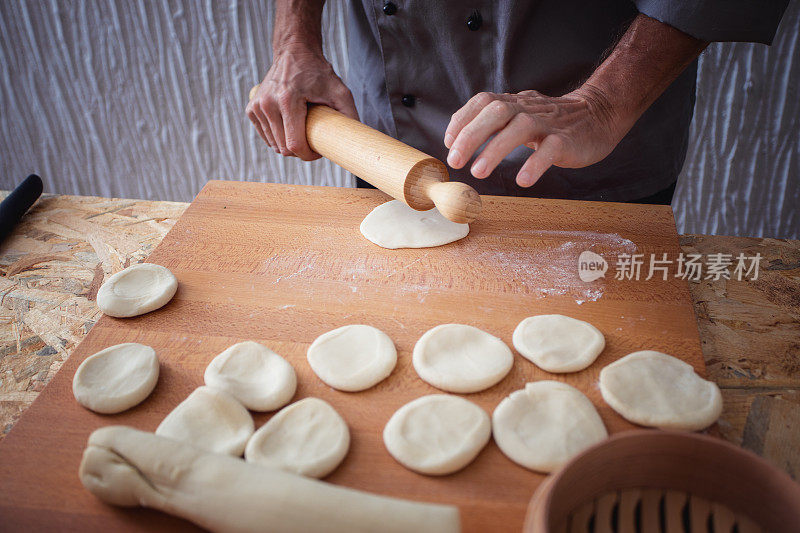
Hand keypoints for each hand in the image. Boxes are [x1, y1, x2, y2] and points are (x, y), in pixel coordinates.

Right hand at [246, 45, 356, 160]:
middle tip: (314, 140)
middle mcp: (267, 104)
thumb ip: (350, 115)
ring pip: (274, 145)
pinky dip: (278, 138)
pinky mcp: (251, 109)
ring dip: (288, 144)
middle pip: (284, 148)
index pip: (294, 145)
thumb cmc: (317, 71)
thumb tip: (355, 140)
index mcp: (287, 100)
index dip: (308, 155)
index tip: (319, 150)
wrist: (294, 52)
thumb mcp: (340, 91)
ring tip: (302, 130)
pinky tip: (289, 127)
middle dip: (300, 151)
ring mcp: (256, 107)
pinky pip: (266, 137)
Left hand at [444, 88, 627, 186]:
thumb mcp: (520, 115)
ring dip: (495, 149)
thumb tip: (458, 139)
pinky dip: (535, 164)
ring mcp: (548, 123)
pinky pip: (551, 149)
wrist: (599, 114)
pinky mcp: (567, 140)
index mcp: (514, 102)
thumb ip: (493, 123)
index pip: (483, 101)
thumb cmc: (552, 120)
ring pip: (520, 127)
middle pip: (496, 111)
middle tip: (455, 161)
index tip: (449, 143)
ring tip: (478, 172)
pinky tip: (523, 181)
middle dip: (472, 135)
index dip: (463, 119)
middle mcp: (528, 108)